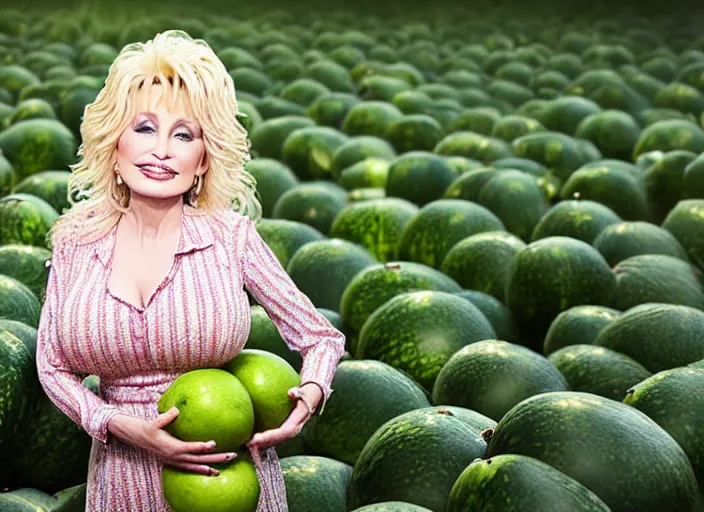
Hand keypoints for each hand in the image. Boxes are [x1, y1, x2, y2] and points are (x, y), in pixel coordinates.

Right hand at [107, 408, 237, 475]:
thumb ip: (165, 417)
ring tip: (225, 466)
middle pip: (198, 460)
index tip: (213, 444)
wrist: (137, 438)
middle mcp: (175, 457)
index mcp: (171, 447)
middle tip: (232, 455)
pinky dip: (202, 470)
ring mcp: (175, 461)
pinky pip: (191, 468)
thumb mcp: (154, 422)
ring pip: (196, 466)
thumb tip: (176, 409)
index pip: (189, 448)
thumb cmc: (148, 428)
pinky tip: (213, 471)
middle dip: (215, 458)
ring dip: (211, 467)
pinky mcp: (175, 462)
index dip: (201, 447)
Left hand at [245, 384, 321, 451]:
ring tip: (244, 444)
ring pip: (272, 441)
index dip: (269, 437)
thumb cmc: (305, 394)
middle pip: (275, 441)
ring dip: (259, 445)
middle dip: (261, 444)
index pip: (282, 433)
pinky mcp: (282, 431)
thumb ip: (298, 393)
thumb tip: (291, 392)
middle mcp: (291, 430)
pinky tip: (249, 439)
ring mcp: (286, 432)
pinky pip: (271, 437)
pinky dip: (261, 440)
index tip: (256, 438)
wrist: (311, 399)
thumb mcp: (303, 392)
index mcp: (296, 423)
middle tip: (246, 443)